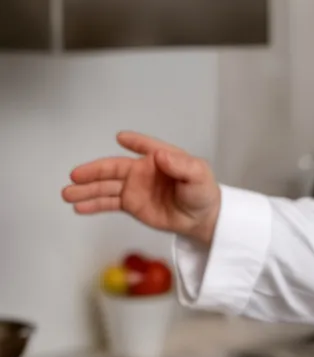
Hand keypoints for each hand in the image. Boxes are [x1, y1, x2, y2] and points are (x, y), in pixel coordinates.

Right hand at [62, 132, 221, 245]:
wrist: (201, 218)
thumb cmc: (202, 193)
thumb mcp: (198, 176)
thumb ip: (181, 165)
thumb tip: (160, 155)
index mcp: (162, 158)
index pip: (146, 146)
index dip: (135, 141)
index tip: (121, 137)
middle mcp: (143, 170)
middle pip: (114, 168)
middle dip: (94, 171)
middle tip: (75, 175)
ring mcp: (135, 187)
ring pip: (106, 186)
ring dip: (86, 189)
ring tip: (67, 193)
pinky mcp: (131, 204)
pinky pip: (109, 202)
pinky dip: (93, 205)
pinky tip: (79, 207)